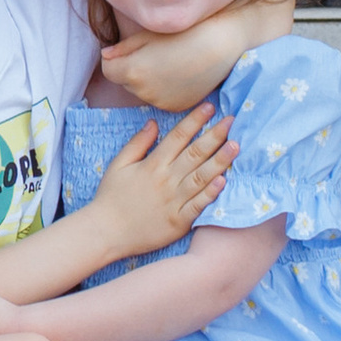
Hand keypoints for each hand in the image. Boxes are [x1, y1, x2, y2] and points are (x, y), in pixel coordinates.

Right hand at [89, 92, 233, 249]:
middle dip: (215, 135)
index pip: (178, 136)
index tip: (210, 107)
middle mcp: (166, 180)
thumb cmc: (111, 197)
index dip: (195, 120)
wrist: (105, 232)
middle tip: (232, 120)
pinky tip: (224, 181)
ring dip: (220, 161)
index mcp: (153, 164)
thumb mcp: (119, 164)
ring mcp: (173, 201)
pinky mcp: (178, 221)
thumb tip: (154, 122)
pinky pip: (198, 205)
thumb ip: (138, 143)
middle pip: (195, 153)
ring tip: (235, 147)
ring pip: (201, 177)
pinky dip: (211, 193)